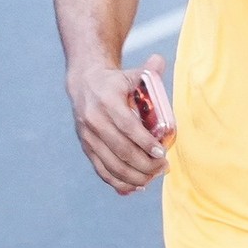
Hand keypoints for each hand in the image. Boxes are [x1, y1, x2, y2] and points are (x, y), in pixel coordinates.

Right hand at [68, 53, 171, 195]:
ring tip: (152, 177)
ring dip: (134, 176)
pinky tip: (135, 187)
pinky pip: (101, 170)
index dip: (145, 142)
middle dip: (144, 164)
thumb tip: (160, 61)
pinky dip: (118, 182)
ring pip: (111, 164)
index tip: (161, 152)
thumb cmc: (116, 81)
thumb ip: (149, 70)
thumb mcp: (131, 73)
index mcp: (107, 101)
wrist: (84, 83)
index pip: (127, 127)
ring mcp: (88, 136)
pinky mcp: (86, 147)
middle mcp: (94, 120)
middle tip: (163, 167)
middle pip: (121, 150)